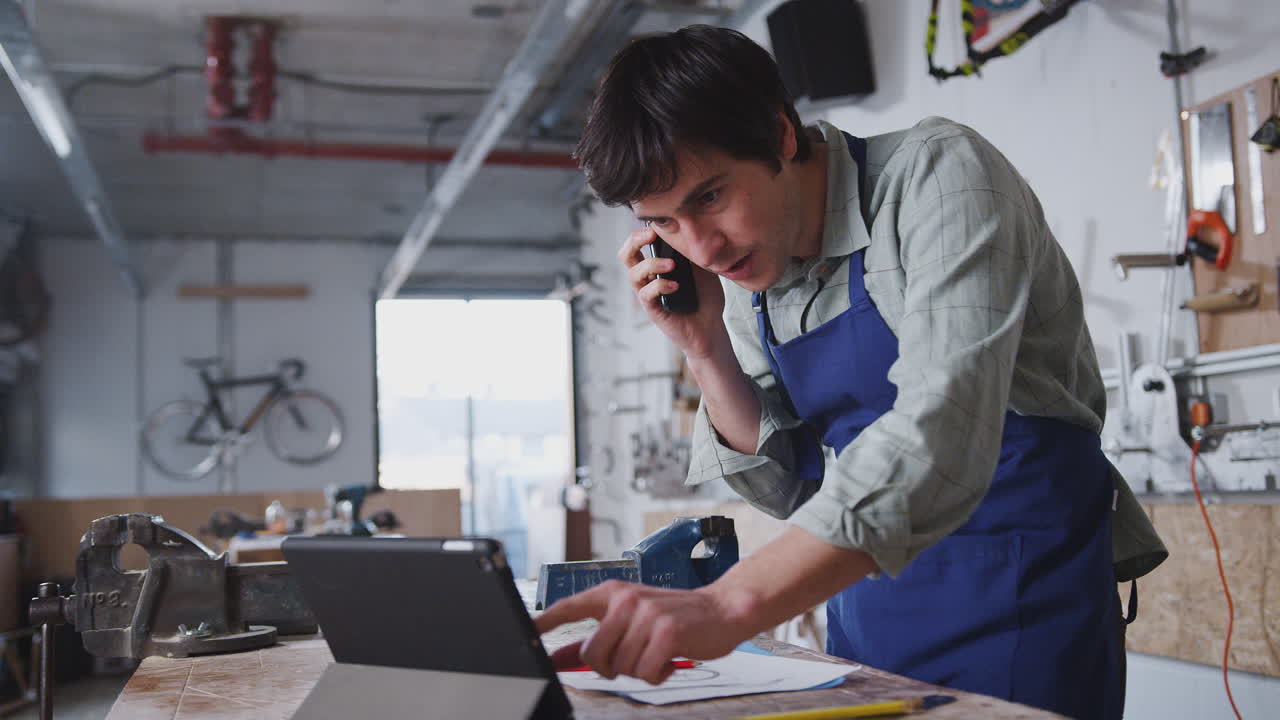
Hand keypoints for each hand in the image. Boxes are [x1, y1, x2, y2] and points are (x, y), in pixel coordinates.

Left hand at [534, 580, 752, 684]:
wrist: (722, 609)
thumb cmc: (676, 616)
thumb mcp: (632, 619)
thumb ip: (596, 637)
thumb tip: (559, 658)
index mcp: (613, 593)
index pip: (568, 607)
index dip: (543, 624)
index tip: (524, 635)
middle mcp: (626, 600)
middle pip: (592, 654)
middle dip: (611, 666)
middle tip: (634, 656)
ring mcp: (646, 614)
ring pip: (620, 667)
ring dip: (639, 669)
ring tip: (656, 652)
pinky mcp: (666, 631)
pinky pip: (645, 672)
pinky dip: (657, 674)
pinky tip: (668, 658)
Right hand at [619, 226, 727, 359]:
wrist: (711, 327)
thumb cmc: (705, 297)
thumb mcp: (703, 267)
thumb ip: (693, 251)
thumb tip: (692, 229)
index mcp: (657, 265)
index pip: (640, 243)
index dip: (643, 229)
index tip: (660, 222)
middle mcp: (648, 278)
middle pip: (626, 255)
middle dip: (635, 240)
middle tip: (651, 235)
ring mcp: (649, 294)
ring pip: (633, 274)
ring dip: (651, 264)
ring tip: (672, 265)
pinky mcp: (653, 309)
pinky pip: (645, 294)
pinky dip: (659, 285)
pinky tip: (675, 286)